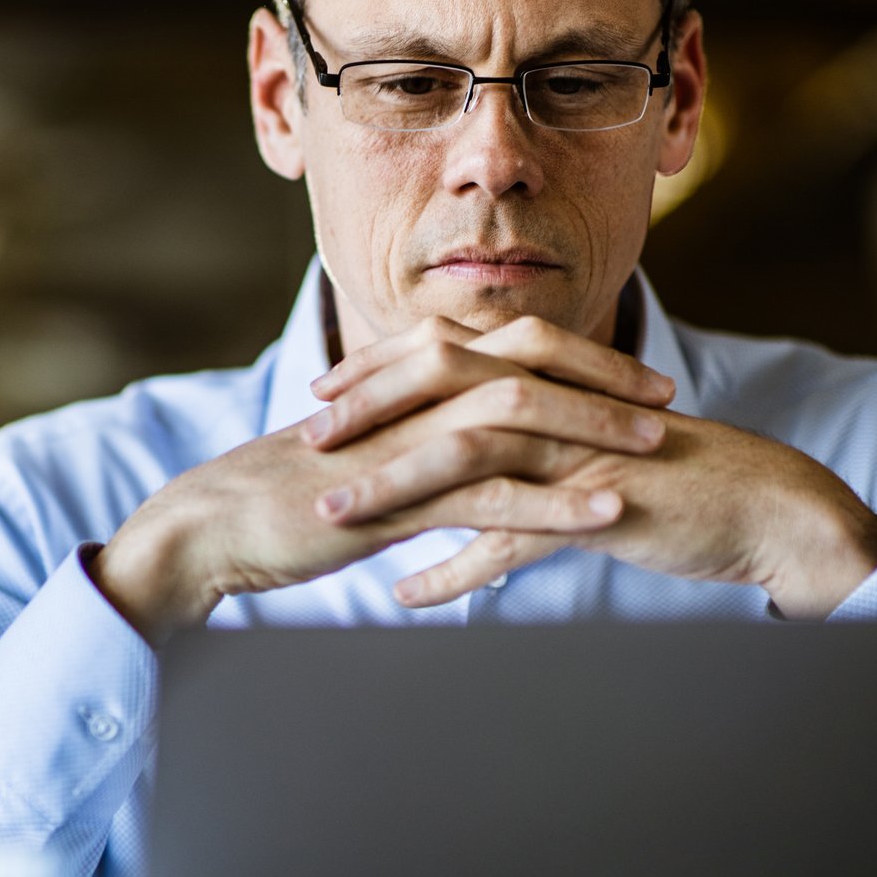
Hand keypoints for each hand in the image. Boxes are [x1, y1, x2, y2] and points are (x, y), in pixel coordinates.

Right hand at [91, 316, 671, 642]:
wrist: (210, 527)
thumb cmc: (277, 502)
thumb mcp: (358, 466)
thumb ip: (410, 454)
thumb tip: (454, 470)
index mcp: (402, 383)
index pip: (502, 349)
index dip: (573, 359)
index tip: (630, 379)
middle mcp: (408, 398)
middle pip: (524, 364)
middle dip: (602, 379)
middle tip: (666, 398)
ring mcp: (402, 444)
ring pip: (517, 420)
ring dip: (593, 431)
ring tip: (659, 449)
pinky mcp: (393, 499)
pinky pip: (488, 494)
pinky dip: (552, 502)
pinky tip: (604, 514)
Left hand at [313, 327, 876, 615]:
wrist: (764, 507)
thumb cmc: (670, 476)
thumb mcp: (586, 443)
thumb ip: (524, 439)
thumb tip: (460, 453)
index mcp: (551, 378)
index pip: (448, 353)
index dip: (379, 369)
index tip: (321, 393)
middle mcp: (558, 401)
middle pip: (445, 386)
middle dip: (368, 410)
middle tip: (308, 440)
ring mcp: (579, 452)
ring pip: (468, 456)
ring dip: (393, 486)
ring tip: (334, 516)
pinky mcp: (601, 507)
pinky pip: (517, 537)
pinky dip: (458, 569)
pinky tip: (409, 596)